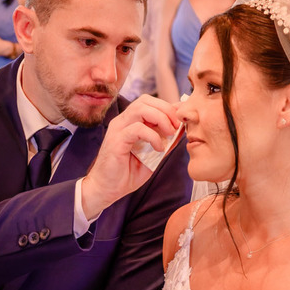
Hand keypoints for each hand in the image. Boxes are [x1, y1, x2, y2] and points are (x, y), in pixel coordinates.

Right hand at [81, 96, 180, 218]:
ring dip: (161, 119)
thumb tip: (181, 126)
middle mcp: (122, 121)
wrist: (107, 190)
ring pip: (140, 109)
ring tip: (170, 134)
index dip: (167, 107)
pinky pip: (137, 128)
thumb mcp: (154, 154)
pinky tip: (159, 148)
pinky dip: (153, 136)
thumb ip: (166, 140)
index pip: (149, 102)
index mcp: (129, 122)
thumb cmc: (127, 173)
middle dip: (166, 109)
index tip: (180, 122)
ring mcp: (118, 129)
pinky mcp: (116, 140)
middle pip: (145, 100)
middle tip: (177, 126)